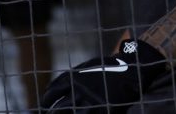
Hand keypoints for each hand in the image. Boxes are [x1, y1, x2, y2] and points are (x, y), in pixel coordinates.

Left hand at [41, 40, 165, 112]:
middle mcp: (78, 91)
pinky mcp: (103, 109)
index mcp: (72, 79)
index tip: (44, 107)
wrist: (130, 68)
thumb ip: (72, 77)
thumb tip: (57, 87)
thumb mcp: (86, 67)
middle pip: (59, 109)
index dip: (46, 103)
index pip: (51, 94)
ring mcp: (90, 101)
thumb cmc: (108, 66)